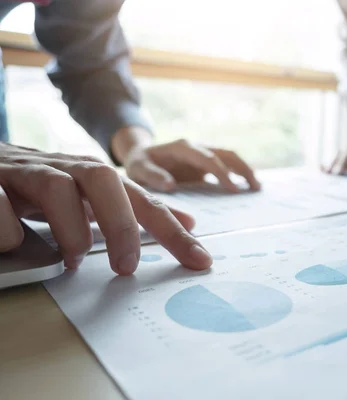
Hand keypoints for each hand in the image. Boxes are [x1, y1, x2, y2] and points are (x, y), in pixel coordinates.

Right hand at [0, 142, 212, 274]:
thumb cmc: (42, 188)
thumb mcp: (91, 198)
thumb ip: (131, 209)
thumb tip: (185, 222)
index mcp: (94, 177)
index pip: (141, 199)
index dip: (172, 229)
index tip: (200, 259)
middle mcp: (65, 167)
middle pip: (104, 180)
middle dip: (122, 224)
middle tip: (125, 267)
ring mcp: (26, 170)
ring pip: (56, 186)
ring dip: (70, 229)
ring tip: (72, 260)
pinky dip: (10, 228)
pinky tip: (15, 244)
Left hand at [112, 127, 259, 191]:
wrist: (140, 155)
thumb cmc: (139, 164)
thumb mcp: (138, 169)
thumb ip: (152, 176)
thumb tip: (171, 185)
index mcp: (182, 147)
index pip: (207, 159)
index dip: (221, 173)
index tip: (233, 188)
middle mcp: (196, 147)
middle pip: (226, 154)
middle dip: (242, 168)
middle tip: (255, 187)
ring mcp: (203, 153)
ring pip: (230, 157)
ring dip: (245, 169)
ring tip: (257, 187)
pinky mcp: (206, 162)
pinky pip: (226, 165)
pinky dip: (239, 174)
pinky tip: (248, 187)